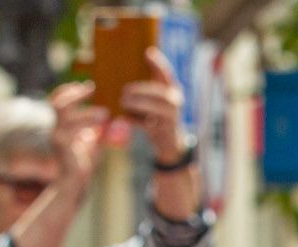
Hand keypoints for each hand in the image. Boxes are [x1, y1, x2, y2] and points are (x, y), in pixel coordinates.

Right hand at [46, 80, 107, 198]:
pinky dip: (88, 123)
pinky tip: (102, 125)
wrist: (75, 184)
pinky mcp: (62, 146)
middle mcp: (56, 128)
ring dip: (86, 112)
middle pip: (57, 102)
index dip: (72, 91)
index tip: (89, 86)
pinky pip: (73, 129)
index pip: (60, 101)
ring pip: (65, 113)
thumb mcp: (94, 143)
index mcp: (62, 126)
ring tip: (105, 114)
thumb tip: (111, 120)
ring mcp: (57, 136)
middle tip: (91, 88)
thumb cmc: (83, 165)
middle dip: (74, 92)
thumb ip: (99, 131)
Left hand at [121, 46, 187, 162]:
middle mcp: (175, 102)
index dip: (159, 64)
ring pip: (152, 107)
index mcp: (173, 90)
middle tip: (124, 92)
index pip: (167, 75)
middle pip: (157, 93)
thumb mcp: (158, 99)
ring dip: (135, 104)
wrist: (170, 142)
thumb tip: (133, 66)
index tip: (148, 53)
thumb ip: (149, 85)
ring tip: (122, 103)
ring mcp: (171, 117)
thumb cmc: (158, 115)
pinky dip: (135, 120)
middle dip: (139, 91)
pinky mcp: (164, 130)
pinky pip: (147, 123)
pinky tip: (126, 118)